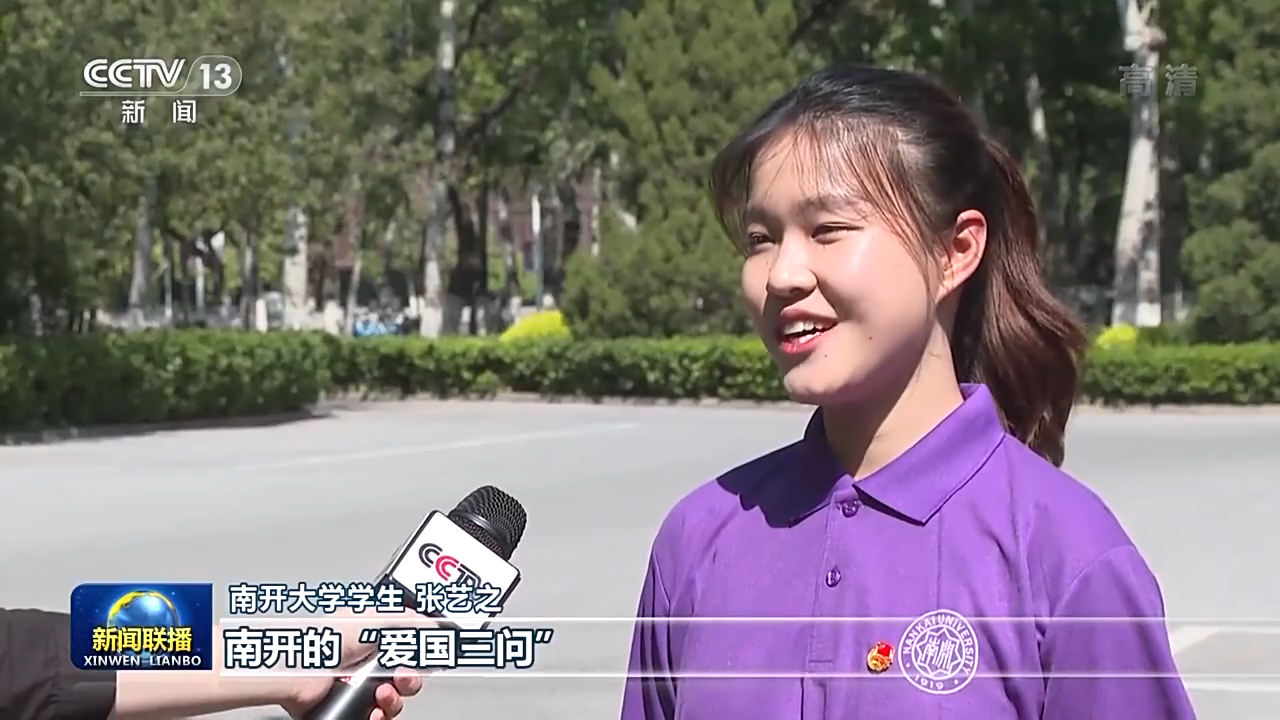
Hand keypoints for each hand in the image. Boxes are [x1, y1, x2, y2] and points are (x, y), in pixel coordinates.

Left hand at [276, 610, 426, 719]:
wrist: (296, 675)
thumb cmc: (323, 642)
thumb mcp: (372, 621)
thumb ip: (406, 621)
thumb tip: (433, 623)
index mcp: (372, 638)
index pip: (408, 646)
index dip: (420, 653)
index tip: (426, 656)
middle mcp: (366, 664)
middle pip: (406, 677)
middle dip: (410, 679)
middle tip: (402, 676)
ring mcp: (358, 690)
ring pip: (394, 701)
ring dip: (394, 700)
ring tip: (381, 695)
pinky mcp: (351, 711)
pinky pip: (378, 717)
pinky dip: (380, 717)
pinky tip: (374, 712)